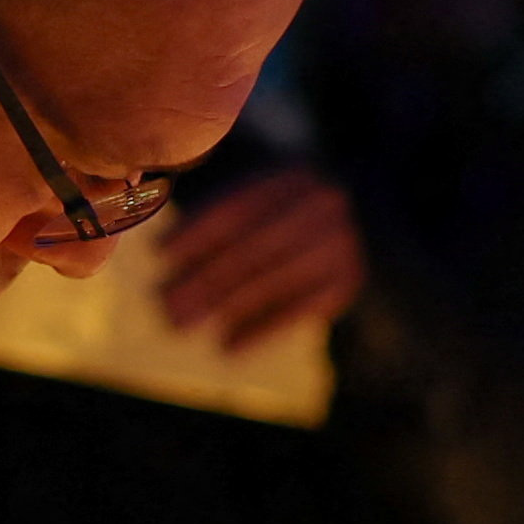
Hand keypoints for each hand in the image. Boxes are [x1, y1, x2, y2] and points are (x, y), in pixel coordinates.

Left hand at [151, 169, 368, 349]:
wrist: (363, 222)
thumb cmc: (283, 215)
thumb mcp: (259, 199)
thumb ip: (217, 217)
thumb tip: (161, 254)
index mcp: (290, 176)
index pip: (237, 206)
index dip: (196, 231)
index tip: (160, 254)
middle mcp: (320, 206)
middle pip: (251, 248)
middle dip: (204, 278)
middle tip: (165, 304)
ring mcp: (339, 245)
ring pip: (271, 281)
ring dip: (222, 307)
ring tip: (181, 325)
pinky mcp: (346, 282)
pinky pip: (295, 311)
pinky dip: (258, 331)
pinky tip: (226, 347)